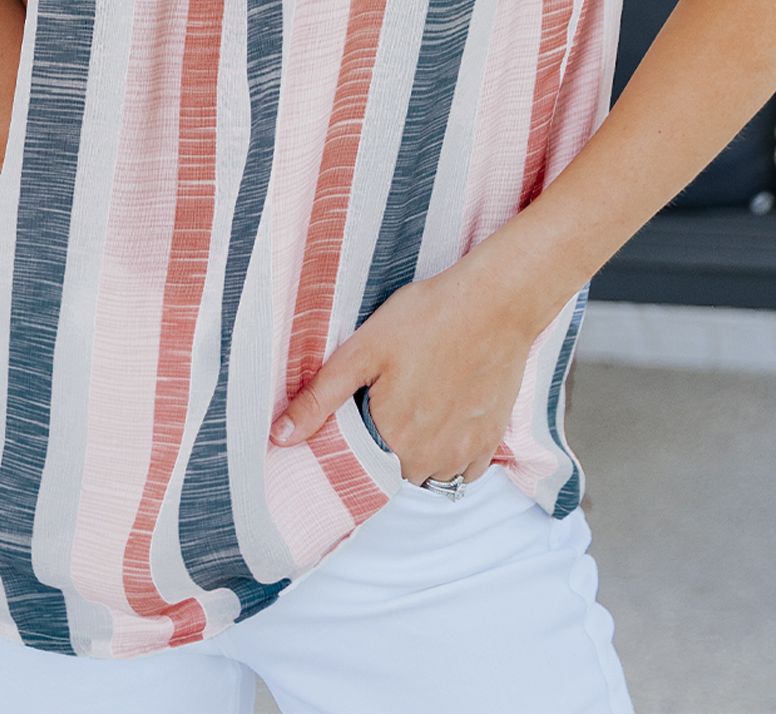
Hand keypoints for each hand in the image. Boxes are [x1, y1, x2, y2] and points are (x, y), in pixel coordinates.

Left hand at [270, 245, 539, 485]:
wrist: (495, 302)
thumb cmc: (427, 317)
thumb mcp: (363, 350)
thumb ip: (320, 398)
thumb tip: (279, 438)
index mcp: (394, 440)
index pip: (360, 470)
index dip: (357, 444)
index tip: (362, 414)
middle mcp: (431, 458)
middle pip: (395, 472)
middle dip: (388, 446)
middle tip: (390, 400)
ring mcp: (465, 452)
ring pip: (431, 474)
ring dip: (419, 454)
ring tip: (418, 405)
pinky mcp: (492, 440)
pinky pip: (465, 470)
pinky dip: (452, 453)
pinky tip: (446, 415)